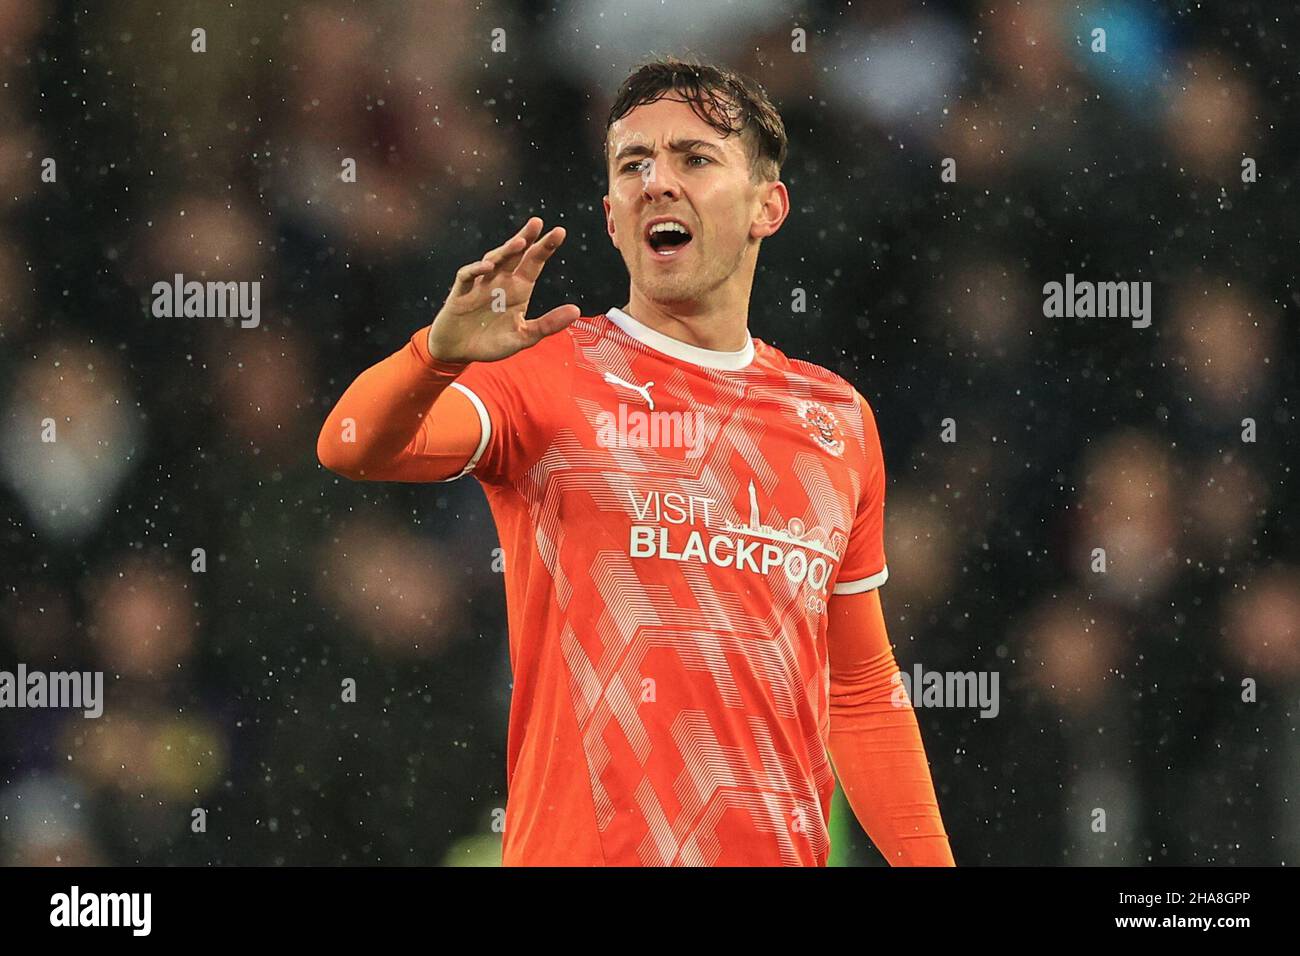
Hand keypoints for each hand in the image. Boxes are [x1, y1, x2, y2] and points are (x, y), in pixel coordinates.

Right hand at [427, 217, 580, 363]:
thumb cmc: (491, 342)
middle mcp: (500, 281)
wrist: (459, 351)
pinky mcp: (460, 292)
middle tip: (537, 222)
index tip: (560, 231)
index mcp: (518, 289)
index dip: (545, 247)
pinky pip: (468, 276)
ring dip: (505, 251)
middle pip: (514, 254)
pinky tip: (488, 266)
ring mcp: (480, 284)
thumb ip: (548, 324)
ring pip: (493, 260)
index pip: (534, 263)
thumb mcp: (524, 336)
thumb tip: (576, 311)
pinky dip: (476, 270)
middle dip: (525, 238)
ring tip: (520, 242)